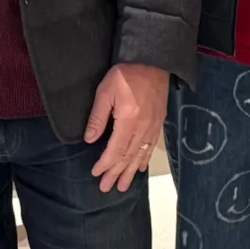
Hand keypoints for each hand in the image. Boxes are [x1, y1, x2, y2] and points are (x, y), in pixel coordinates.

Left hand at [84, 63, 168, 192]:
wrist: (153, 61)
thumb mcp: (106, 91)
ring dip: (131, 172)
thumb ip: (98, 117)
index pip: (115, 149)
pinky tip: (140, 167)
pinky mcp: (159, 122)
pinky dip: (144, 159)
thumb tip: (90, 139)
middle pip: (128, 156)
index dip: (106, 164)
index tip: (97, 174)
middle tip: (107, 188)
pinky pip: (151, 146)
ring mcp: (153, 125)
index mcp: (129, 120)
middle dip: (117, 173)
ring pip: (140, 154)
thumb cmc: (126, 73)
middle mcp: (143, 127)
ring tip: (124, 186)